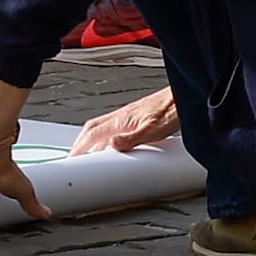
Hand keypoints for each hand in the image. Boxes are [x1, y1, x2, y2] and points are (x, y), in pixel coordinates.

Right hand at [69, 86, 183, 156]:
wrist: (183, 97)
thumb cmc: (171, 110)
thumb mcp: (152, 130)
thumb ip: (132, 138)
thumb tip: (112, 145)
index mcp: (121, 120)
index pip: (92, 134)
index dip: (80, 148)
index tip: (72, 159)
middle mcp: (120, 116)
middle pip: (91, 129)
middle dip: (80, 143)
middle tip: (75, 157)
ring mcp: (127, 115)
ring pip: (100, 127)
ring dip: (90, 139)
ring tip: (88, 153)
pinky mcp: (134, 116)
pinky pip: (111, 127)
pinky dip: (104, 136)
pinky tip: (111, 143)